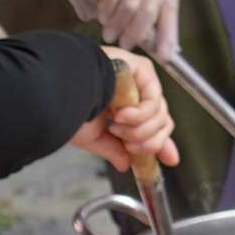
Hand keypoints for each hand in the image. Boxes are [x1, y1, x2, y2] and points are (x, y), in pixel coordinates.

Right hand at [49, 0, 186, 63]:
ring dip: (117, 25)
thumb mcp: (148, 8)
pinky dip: (106, 10)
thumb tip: (166, 55)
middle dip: (134, 33)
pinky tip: (104, 18)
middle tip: (124, 45)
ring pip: (128, 6)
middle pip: (147, 11)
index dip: (167, 37)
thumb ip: (156, 28)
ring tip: (110, 35)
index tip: (163, 57)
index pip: (171, 15)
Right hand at [75, 50, 178, 179]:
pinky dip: (139, 116)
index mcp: (122, 105)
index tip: (170, 160)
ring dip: (138, 129)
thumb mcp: (92, 137)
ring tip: (116, 126)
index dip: (162, 143)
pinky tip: (120, 115)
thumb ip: (113, 150)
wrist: (64, 91)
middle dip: (148, 142)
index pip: (153, 125)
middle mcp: (134, 91)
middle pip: (162, 122)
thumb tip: (125, 164)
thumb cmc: (70, 109)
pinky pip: (154, 101)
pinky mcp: (142, 69)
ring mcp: (140, 79)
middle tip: (128, 145)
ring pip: (160, 116)